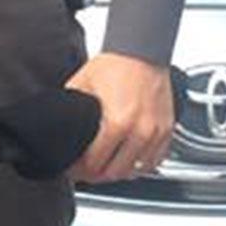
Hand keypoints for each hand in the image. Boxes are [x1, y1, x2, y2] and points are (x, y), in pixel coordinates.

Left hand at [66, 52, 175, 183]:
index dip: (78, 171)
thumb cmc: (116, 64)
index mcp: (117, 122)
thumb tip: (58, 124)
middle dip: (96, 176)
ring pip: (137, 171)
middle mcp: (139, 131)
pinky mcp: (167, 129)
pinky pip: (156, 161)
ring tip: (106, 169)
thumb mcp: (82, 85)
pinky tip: (130, 162)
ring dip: (119, 173)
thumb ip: (71, 108)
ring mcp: (155, 132)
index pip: (94, 163)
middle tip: (85, 173)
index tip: (73, 170)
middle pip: (115, 173)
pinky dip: (142, 166)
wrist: (142, 50)